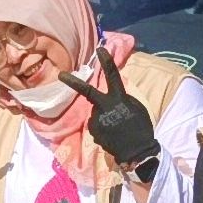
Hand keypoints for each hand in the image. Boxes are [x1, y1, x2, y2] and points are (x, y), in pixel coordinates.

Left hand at [58, 49, 160, 178]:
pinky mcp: (94, 132)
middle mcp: (105, 108)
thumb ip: (122, 99)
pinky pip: (97, 125)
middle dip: (72, 82)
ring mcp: (97, 120)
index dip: (106, 62)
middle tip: (60, 75)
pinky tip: (112, 135)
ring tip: (116, 128)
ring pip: (97, 113)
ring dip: (104, 117)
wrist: (138, 152)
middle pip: (87, 91)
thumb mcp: (137, 108)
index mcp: (119, 99)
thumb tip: (109, 98)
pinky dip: (103, 128)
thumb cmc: (141, 128)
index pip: (112, 76)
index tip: (100, 49)